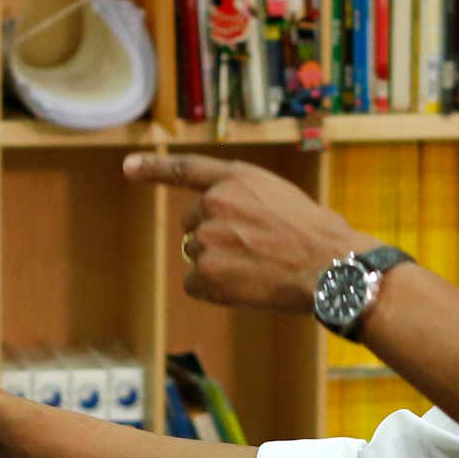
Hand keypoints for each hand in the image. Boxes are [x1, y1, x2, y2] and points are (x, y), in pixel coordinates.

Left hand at [123, 153, 375, 312]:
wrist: (330, 266)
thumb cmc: (317, 235)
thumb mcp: (279, 196)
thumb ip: (244, 199)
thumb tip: (218, 220)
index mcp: (236, 177)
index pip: (186, 169)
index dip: (154, 168)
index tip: (128, 167)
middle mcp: (214, 202)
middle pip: (193, 224)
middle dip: (215, 237)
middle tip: (256, 248)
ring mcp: (206, 237)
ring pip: (196, 256)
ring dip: (219, 265)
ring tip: (259, 267)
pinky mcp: (205, 272)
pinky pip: (196, 285)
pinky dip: (216, 290)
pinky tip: (247, 286)